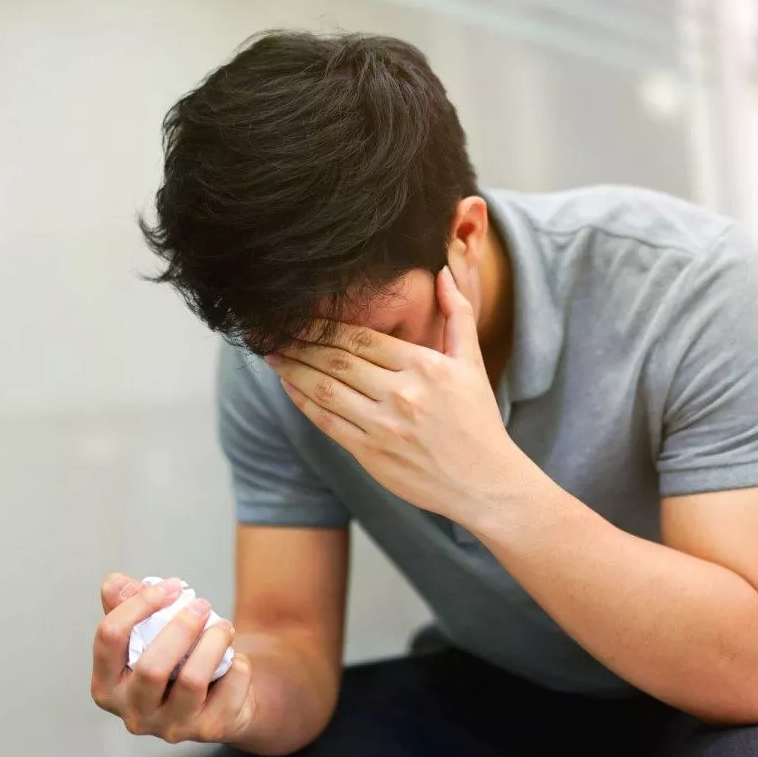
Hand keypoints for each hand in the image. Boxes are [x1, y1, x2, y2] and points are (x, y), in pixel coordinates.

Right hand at [90, 573, 256, 744]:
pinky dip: (237, 664)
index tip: (170, 586)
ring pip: (192, 680)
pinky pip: (229, 687)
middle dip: (182, 627)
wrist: (220, 696)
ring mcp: (171, 726)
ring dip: (214, 642)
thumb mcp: (148, 631)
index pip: (110, 638)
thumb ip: (127, 605)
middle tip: (201, 605)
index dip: (139, 604)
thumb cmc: (177, 659)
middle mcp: (134, 712)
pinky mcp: (209, 728)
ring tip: (223, 626)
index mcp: (108, 685)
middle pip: (151, 668)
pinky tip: (233, 661)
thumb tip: (114, 583)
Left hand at [268, 262, 523, 523]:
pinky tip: (289, 386)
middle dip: (301, 343)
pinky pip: (327, 422)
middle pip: (337, 360)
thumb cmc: (478, 422)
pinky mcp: (370, 453)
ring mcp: (382, 425)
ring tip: (272, 355)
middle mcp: (400, 393)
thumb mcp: (472, 363)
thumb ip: (458, 314)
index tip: (299, 316)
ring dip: (294, 369)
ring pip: (326, 389)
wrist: (484, 482)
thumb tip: (443, 274)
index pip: (362, 337)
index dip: (324, 325)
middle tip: (274, 331)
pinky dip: (304, 402)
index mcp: (423, 366)